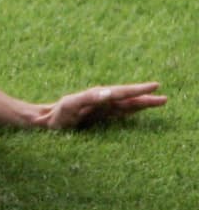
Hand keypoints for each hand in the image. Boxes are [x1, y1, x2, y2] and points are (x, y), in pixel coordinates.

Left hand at [34, 82, 166, 128]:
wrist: (46, 122)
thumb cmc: (57, 115)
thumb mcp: (71, 105)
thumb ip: (88, 99)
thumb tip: (108, 93)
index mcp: (97, 97)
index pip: (122, 93)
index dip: (138, 90)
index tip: (154, 87)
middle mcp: (101, 101)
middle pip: (127, 98)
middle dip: (145, 97)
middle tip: (164, 97)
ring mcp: (100, 109)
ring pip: (126, 104)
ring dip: (141, 103)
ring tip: (158, 101)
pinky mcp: (98, 116)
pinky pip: (119, 112)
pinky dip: (131, 109)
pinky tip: (138, 108)